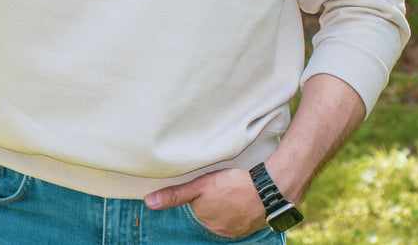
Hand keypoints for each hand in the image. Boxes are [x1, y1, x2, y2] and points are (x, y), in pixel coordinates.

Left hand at [145, 167, 265, 238]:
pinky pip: (236, 222)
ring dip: (223, 211)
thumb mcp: (200, 185)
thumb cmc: (233, 186)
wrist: (267, 191)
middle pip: (207, 217)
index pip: (193, 213)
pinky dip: (235, 214)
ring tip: (228, 197)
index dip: (196, 202)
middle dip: (209, 208)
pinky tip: (238, 203)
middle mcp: (216, 230)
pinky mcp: (248, 228)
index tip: (202, 195)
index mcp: (203, 221)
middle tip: (217, 193)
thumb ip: (176, 194)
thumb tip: (149, 202)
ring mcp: (233, 231)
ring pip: (222, 220)